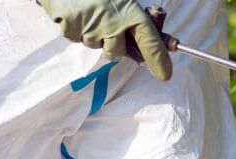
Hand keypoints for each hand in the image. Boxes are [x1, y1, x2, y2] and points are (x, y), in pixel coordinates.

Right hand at [38, 0, 172, 80]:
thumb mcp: (124, 1)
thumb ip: (137, 19)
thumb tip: (163, 42)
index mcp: (131, 12)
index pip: (150, 42)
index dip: (158, 59)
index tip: (164, 74)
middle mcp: (113, 23)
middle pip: (117, 52)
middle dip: (114, 45)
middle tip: (108, 27)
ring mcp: (92, 27)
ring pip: (95, 45)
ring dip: (94, 35)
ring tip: (90, 13)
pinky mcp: (71, 27)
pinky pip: (75, 37)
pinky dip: (75, 28)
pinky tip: (76, 13)